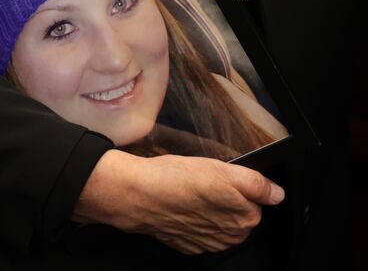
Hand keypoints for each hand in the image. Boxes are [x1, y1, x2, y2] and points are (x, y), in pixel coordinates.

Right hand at [73, 150, 284, 254]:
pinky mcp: (186, 244)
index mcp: (243, 219)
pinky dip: (192, 219)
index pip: (256, 202)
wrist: (136, 195)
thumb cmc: (175, 180)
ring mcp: (206, 243)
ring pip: (218, 223)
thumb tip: (277, 194)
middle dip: (225, 199)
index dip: (238, 186)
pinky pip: (198, 231)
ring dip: (209, 210)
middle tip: (203, 182)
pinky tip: (180, 205)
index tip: (221, 178)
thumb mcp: (222, 170)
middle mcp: (228, 237)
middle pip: (238, 215)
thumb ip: (256, 183)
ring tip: (190, 192)